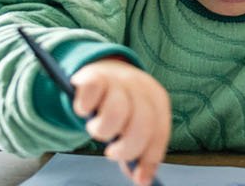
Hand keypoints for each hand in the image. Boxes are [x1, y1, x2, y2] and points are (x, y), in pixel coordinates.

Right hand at [70, 58, 170, 185]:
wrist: (103, 69)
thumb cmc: (121, 104)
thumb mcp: (134, 124)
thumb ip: (139, 149)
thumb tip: (141, 178)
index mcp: (157, 100)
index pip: (159, 131)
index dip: (150, 157)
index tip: (141, 179)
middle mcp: (141, 87)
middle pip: (142, 124)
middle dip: (127, 148)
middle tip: (113, 154)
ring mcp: (118, 80)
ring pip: (115, 113)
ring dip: (102, 130)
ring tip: (98, 128)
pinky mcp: (94, 76)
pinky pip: (91, 94)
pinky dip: (85, 107)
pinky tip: (85, 109)